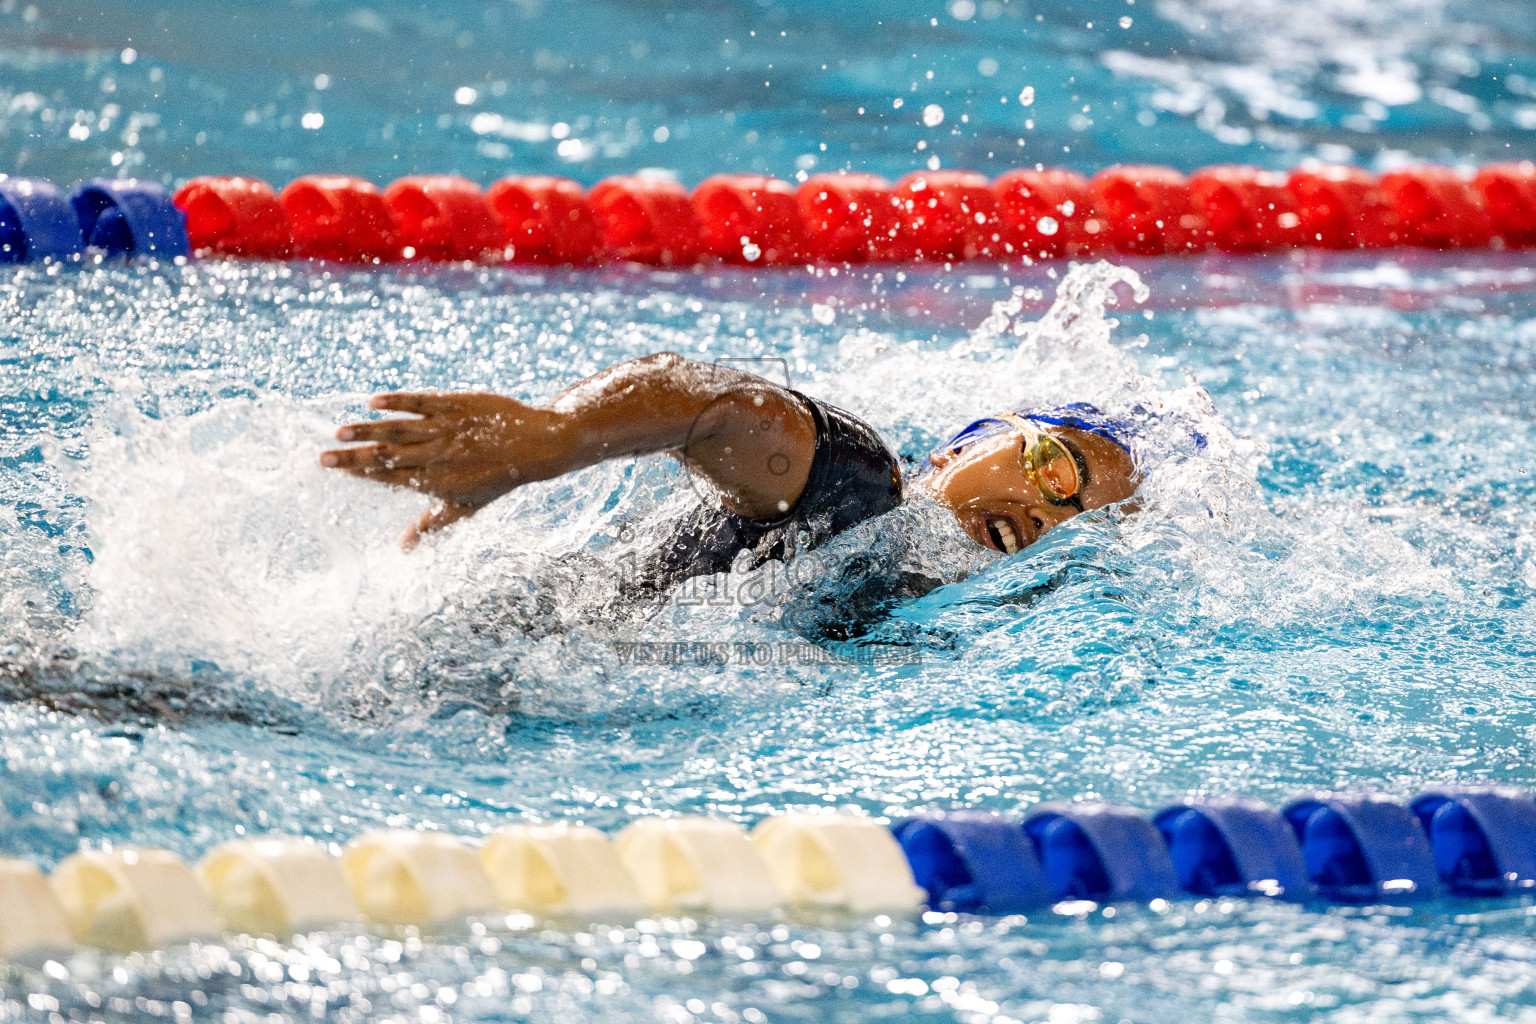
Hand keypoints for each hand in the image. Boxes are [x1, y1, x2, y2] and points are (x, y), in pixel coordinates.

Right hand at [321, 391, 567, 548]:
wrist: (537, 446)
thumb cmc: (499, 479)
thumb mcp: (468, 508)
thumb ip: (432, 524)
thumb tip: (403, 548)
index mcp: (438, 482)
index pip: (392, 478)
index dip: (363, 473)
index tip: (334, 469)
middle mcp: (439, 456)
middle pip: (389, 456)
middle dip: (354, 457)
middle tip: (322, 456)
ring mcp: (447, 429)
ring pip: (400, 429)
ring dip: (368, 430)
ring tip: (340, 432)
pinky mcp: (457, 405)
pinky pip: (423, 402)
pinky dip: (398, 402)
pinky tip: (374, 402)